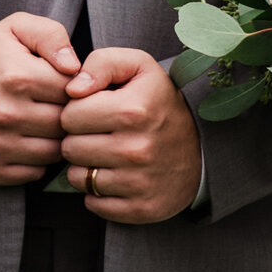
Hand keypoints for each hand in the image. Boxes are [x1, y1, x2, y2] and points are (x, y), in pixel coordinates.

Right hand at [0, 14, 78, 184]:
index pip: (73, 90)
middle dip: (65, 114)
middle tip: (52, 105)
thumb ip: (51, 36)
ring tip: (40, 123)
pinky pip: (35, 172)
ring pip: (54, 151)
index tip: (60, 84)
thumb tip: (74, 67)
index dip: (72, 87)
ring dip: (53, 139)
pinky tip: (25, 142)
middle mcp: (6, 113)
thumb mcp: (15, 29)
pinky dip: (36, 161)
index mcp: (17, 76)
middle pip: (65, 123)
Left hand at [60, 48, 203, 223]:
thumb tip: (72, 89)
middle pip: (69, 148)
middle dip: (78, 139)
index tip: (94, 112)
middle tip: (99, 135)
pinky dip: (98, 192)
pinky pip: (93, 203)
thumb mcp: (139, 68)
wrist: (203, 148)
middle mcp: (137, 148)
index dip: (77, 112)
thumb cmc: (159, 103)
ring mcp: (140, 182)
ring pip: (77, 178)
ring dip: (85, 167)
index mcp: (133, 110)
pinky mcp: (141, 208)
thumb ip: (102, 63)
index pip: (69, 116)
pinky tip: (114, 177)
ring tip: (105, 155)